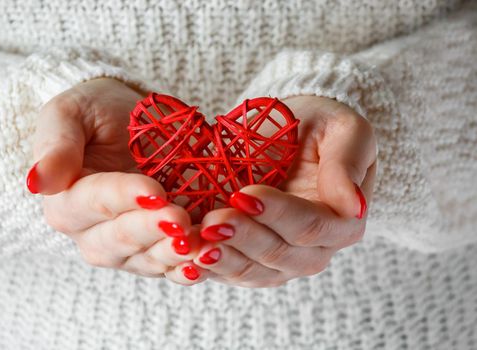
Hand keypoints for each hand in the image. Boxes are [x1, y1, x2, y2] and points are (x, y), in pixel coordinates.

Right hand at [27, 78, 206, 283]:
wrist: (129, 122)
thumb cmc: (96, 113)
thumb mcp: (71, 114)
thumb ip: (56, 146)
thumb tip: (37, 181)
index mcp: (66, 199)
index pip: (90, 203)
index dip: (122, 198)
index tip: (153, 189)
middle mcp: (91, 231)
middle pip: (116, 241)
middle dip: (149, 230)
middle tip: (179, 218)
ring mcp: (125, 245)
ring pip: (144, 260)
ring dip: (171, 255)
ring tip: (198, 246)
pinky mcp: (155, 247)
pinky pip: (169, 265)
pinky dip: (188, 266)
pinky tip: (208, 260)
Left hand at [190, 95, 376, 287]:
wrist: (293, 134)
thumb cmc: (320, 127)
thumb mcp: (344, 131)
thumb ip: (347, 164)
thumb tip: (354, 206)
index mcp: (343, 221)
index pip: (312, 226)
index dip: (278, 214)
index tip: (244, 195)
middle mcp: (315, 249)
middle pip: (281, 254)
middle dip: (244, 239)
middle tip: (212, 222)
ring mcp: (282, 259)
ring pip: (253, 271)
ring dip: (223, 260)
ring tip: (194, 244)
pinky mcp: (252, 260)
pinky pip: (231, 272)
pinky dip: (208, 269)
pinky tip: (186, 260)